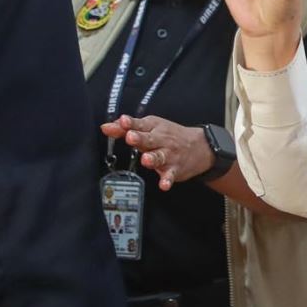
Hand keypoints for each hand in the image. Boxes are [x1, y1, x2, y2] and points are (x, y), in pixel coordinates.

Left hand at [101, 114, 215, 190]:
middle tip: (131, 137)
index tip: (123, 121)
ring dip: (153, 158)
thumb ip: (126, 129)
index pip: (140, 125)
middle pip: (149, 139)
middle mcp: (161, 140)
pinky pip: (170, 175)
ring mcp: (168, 155)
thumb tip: (106, 127)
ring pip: (159, 156)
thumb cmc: (170, 136)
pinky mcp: (174, 169)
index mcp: (153, 128)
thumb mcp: (150, 128)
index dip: (130, 123)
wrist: (201, 147)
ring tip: (146, 160)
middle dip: (140, 138)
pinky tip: (164, 185)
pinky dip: (167, 180)